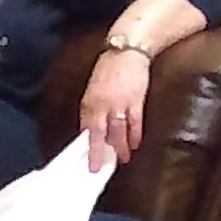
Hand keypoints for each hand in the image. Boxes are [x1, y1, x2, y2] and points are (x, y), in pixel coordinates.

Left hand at [78, 47, 152, 163]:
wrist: (126, 52)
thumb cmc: (109, 68)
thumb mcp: (93, 88)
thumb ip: (92, 108)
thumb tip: (91, 127)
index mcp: (88, 102)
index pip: (85, 129)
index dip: (86, 145)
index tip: (86, 158)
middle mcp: (101, 106)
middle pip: (98, 135)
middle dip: (98, 153)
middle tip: (97, 168)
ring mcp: (119, 104)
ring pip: (117, 132)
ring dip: (120, 148)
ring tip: (122, 160)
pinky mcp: (135, 101)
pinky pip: (134, 123)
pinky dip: (135, 136)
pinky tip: (135, 145)